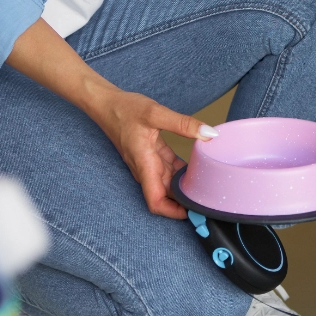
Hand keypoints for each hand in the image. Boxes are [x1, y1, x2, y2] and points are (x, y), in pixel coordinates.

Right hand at [82, 85, 215, 218]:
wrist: (106, 104)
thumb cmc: (124, 109)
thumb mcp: (155, 113)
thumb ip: (183, 124)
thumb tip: (209, 134)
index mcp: (144, 164)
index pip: (156, 201)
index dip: (173, 212)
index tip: (193, 211)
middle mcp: (145, 168)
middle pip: (166, 195)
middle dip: (184, 202)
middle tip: (209, 199)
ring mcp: (148, 163)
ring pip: (168, 182)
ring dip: (184, 187)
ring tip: (207, 185)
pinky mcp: (151, 155)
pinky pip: (168, 168)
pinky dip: (181, 171)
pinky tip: (197, 166)